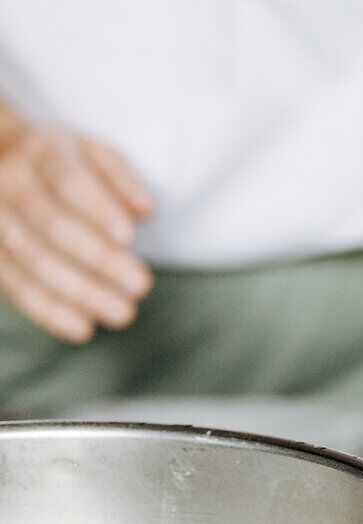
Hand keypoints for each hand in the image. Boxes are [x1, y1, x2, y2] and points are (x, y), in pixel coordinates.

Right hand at [0, 118, 153, 342]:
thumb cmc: (58, 161)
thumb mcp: (92, 154)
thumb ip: (121, 178)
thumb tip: (146, 211)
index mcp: (41, 153)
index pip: (68, 180)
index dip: (97, 209)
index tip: (129, 237)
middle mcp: (8, 181)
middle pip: (51, 222)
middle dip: (97, 258)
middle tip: (141, 285)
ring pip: (30, 256)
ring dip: (78, 290)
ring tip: (121, 312)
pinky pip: (12, 283)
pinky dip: (47, 309)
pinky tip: (82, 329)